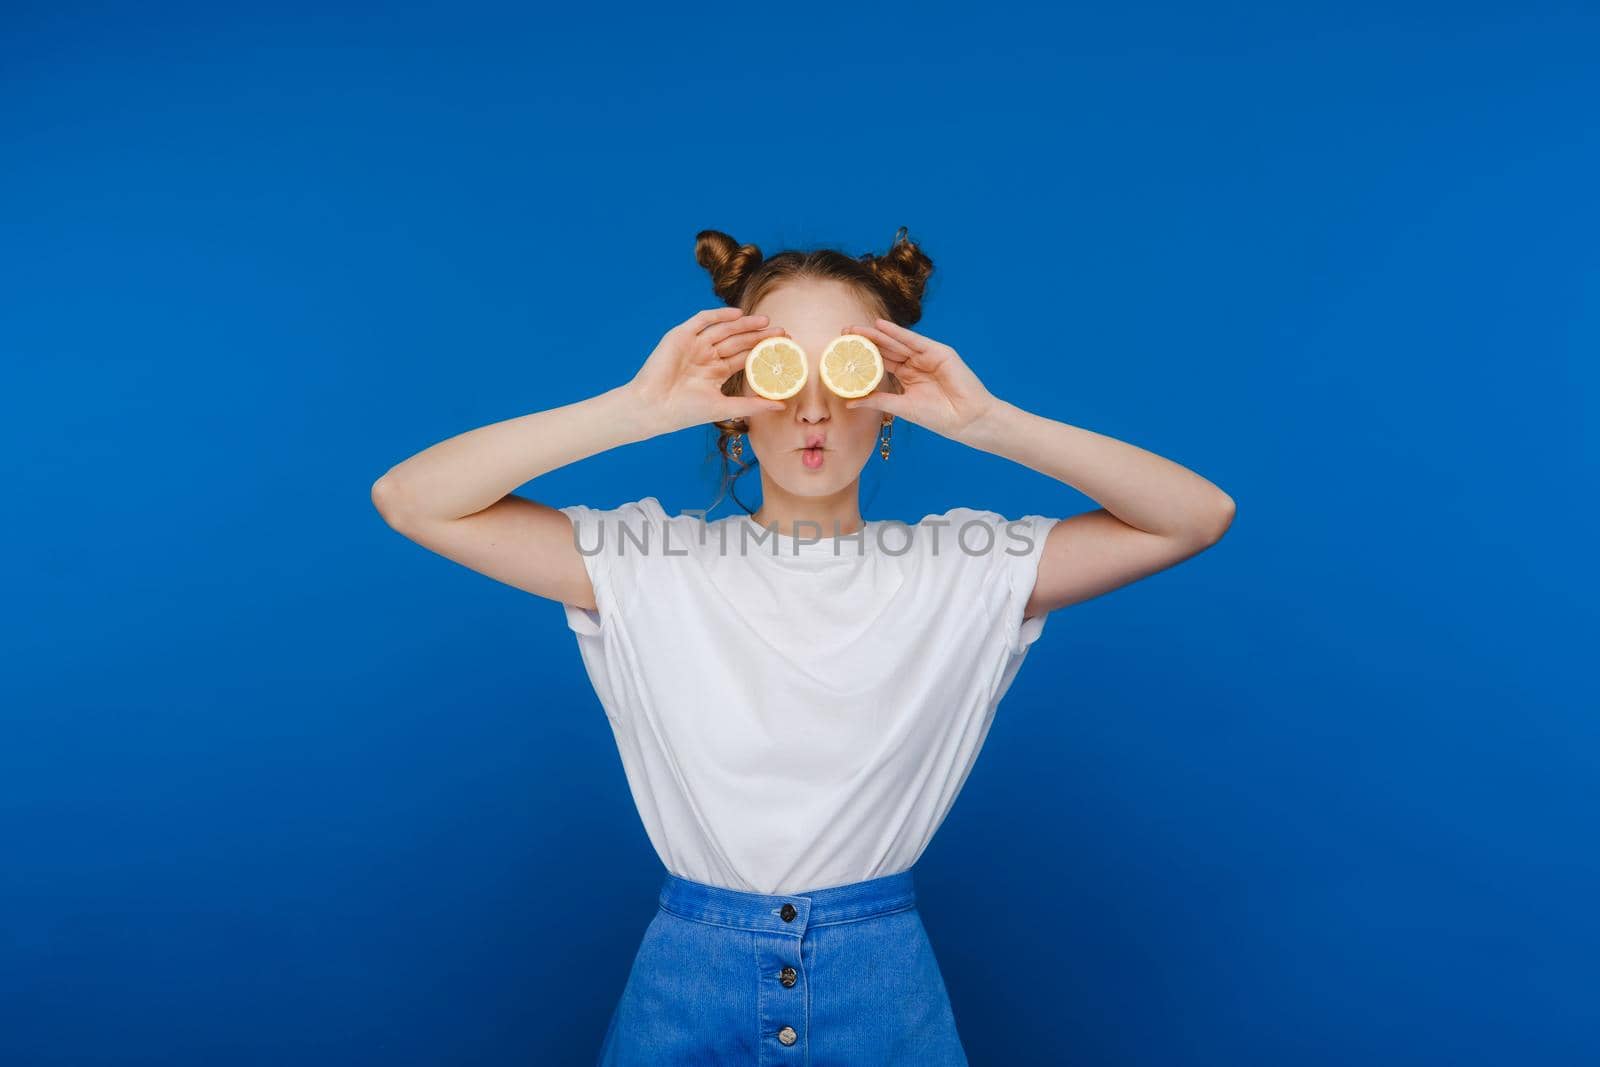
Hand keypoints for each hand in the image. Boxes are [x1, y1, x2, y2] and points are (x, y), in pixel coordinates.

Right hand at [625, 307, 789, 434]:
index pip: (745, 357)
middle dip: (760, 336)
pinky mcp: (681, 336)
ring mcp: (694, 345)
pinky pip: (702, 320)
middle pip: (738, 341)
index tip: (784, 349)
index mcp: (716, 372)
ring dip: (745, 324)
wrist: (653, 407)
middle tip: (783, 332)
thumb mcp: (724, 408)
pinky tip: (739, 315)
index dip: (764, 352)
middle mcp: (707, 356)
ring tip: (766, 322)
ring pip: (725, 330)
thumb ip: (753, 404)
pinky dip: (719, 316)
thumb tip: (782, 406)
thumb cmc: (685, 412)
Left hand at [838, 318, 999, 441]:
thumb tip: (849, 402)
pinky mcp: (938, 352)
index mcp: (907, 377)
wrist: (966, 419)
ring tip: (855, 328)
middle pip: (886, 349)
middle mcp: (915, 364)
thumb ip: (877, 401)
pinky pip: (914, 340)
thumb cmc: (938, 417)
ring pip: (897, 342)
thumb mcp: (901, 407)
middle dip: (865, 340)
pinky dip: (897, 332)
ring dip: (876, 334)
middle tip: (843, 332)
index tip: (843, 350)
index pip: (881, 362)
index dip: (863, 355)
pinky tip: (880, 326)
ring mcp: (927, 356)